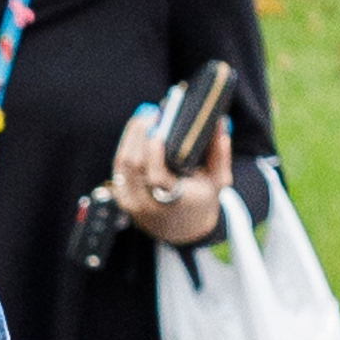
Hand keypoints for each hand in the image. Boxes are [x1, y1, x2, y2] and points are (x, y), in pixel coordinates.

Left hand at [115, 105, 229, 247]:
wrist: (183, 228)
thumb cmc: (202, 200)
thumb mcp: (218, 181)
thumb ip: (220, 153)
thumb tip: (220, 121)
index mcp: (173, 203)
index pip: (155, 177)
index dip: (153, 152)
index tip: (159, 128)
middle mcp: (147, 205)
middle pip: (134, 165)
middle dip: (140, 134)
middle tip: (152, 111)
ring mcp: (130, 202)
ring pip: (123, 163)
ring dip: (132, 135)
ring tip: (146, 115)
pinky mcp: (121, 196)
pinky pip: (119, 166)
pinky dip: (127, 143)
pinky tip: (138, 129)